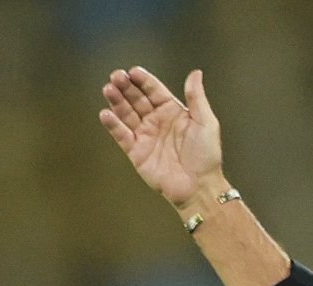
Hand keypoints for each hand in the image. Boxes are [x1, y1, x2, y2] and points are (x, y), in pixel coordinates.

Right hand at [99, 66, 221, 206]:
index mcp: (173, 112)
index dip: (143, 81)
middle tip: (116, 76)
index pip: (154, 91)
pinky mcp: (136, 153)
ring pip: (126, 114)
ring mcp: (145, 136)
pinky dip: (113, 125)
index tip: (133, 71)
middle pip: (137, 99)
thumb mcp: (206, 122)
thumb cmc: (207, 156)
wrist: (199, 187)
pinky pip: (121, 136)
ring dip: (117, 101)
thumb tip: (195, 72)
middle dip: (126, 87)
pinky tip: (106, 114)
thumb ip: (197, 97)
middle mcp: (157, 122)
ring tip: (108, 89)